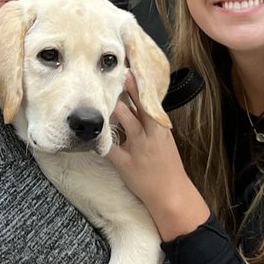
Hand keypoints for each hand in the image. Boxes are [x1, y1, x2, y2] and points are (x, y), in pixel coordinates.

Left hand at [108, 71, 209, 240]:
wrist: (171, 194)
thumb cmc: (168, 168)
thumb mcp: (165, 142)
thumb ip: (152, 125)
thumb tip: (141, 108)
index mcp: (160, 129)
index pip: (150, 102)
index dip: (140, 86)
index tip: (132, 69)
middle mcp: (150, 135)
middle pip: (138, 106)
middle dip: (128, 89)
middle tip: (118, 72)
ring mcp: (137, 148)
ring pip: (125, 121)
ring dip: (114, 107)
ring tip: (104, 93)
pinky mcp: (125, 163)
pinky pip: (110, 147)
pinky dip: (101, 139)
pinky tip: (92, 130)